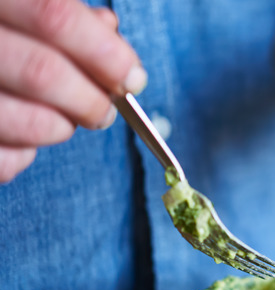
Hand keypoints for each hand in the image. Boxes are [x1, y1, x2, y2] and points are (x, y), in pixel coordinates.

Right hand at [0, 0, 145, 182]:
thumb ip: (57, 14)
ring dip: (60, 128)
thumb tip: (108, 30)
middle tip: (106, 111)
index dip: (105, 52)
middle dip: (91, 100)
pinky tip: (22, 137)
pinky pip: (0, 160)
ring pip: (26, 121)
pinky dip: (23, 156)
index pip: (54, 16)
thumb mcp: (14, 4)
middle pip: (44, 73)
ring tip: (64, 122)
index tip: (133, 79)